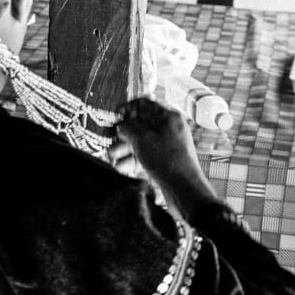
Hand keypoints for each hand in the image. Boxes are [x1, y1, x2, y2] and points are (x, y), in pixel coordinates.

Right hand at [110, 97, 220, 219]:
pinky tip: (120, 167)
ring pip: (140, 143)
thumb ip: (128, 127)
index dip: (127, 109)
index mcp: (167, 117)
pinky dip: (132, 161)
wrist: (184, 190)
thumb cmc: (167, 160)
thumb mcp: (142, 138)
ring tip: (111, 156)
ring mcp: (166, 147)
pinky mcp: (163, 162)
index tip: (115, 117)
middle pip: (140, 125)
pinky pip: (144, 157)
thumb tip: (121, 125)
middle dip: (122, 134)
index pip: (144, 104)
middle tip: (110, 139)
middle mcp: (168, 130)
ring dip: (123, 149)